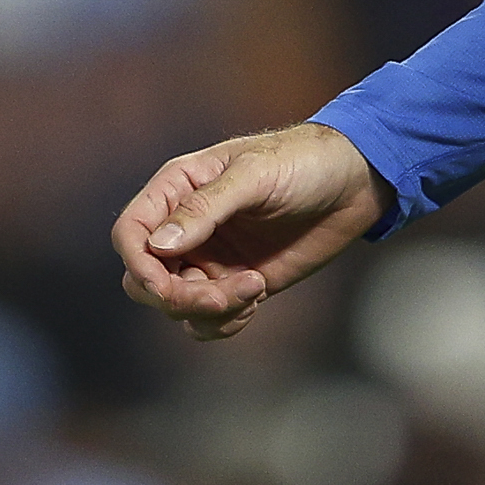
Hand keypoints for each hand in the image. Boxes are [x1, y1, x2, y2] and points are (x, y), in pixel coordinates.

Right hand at [110, 123, 390, 340]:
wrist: (354, 182)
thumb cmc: (303, 162)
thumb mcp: (255, 176)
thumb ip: (206, 208)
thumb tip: (159, 246)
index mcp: (177, 189)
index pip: (131, 234)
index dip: (139, 264)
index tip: (166, 283)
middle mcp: (185, 228)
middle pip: (144, 279)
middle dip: (177, 296)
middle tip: (224, 295)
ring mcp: (209, 259)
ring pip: (176, 305)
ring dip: (209, 310)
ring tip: (255, 288)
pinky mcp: (236, 284)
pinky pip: (207, 321)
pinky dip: (224, 321)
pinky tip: (257, 297)